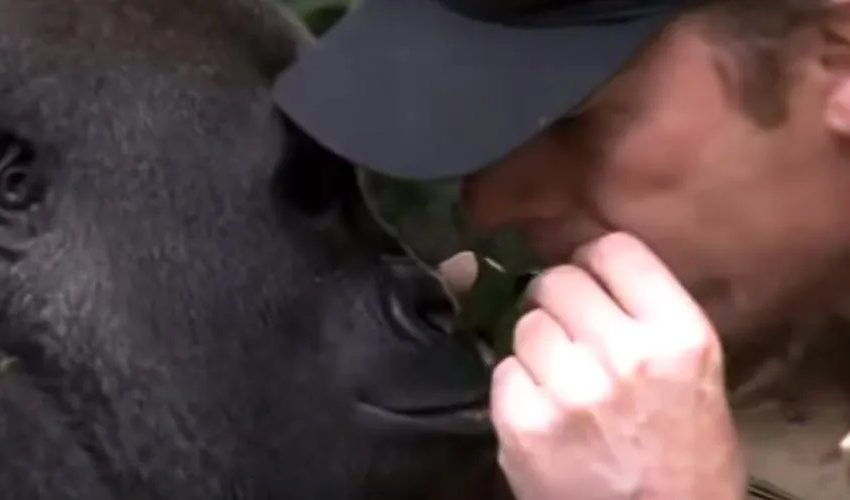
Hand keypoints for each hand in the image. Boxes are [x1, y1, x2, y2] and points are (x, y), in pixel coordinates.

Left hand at [490, 233, 744, 499]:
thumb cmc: (687, 458)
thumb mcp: (695, 375)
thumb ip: (647, 316)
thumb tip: (588, 269)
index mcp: (678, 335)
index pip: (614, 248)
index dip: (593, 258)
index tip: (588, 275)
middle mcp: (624, 354)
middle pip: (558, 281)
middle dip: (558, 300)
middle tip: (569, 330)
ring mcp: (569, 391)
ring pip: (525, 325)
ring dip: (537, 346)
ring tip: (560, 379)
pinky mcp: (525, 426)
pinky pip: (503, 373)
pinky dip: (517, 388)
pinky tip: (543, 412)